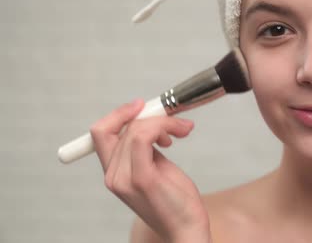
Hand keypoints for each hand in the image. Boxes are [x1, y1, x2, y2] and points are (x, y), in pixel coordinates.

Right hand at [90, 99, 210, 242]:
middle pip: (118, 127)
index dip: (118, 114)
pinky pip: (142, 137)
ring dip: (163, 122)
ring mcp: (124, 178)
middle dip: (149, 116)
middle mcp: (113, 176)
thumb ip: (146, 148)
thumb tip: (151, 122)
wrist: (186, 228)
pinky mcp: (141, 178)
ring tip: (180, 131)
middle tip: (175, 122)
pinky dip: (161, 127)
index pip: (100, 133)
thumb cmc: (175, 201)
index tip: (142, 106)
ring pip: (134, 129)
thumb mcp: (156, 167)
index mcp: (114, 173)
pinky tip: (176, 135)